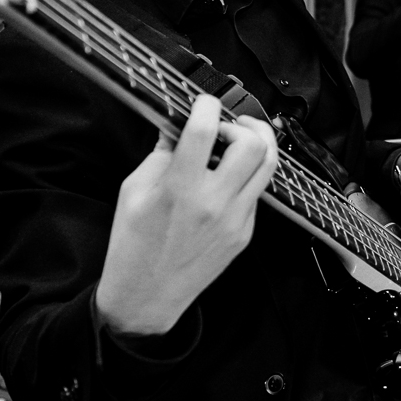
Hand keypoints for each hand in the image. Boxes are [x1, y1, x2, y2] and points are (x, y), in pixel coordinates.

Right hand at [95, 94, 278, 336]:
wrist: (146, 297)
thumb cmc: (132, 245)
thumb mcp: (133, 191)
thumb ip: (160, 155)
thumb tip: (178, 126)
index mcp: (180, 190)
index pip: (205, 131)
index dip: (206, 106)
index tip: (201, 103)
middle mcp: (214, 204)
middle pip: (253, 145)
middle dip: (241, 125)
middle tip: (225, 126)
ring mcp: (235, 221)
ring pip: (268, 166)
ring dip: (257, 144)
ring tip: (239, 139)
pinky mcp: (245, 234)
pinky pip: (257, 192)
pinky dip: (247, 175)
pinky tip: (227, 175)